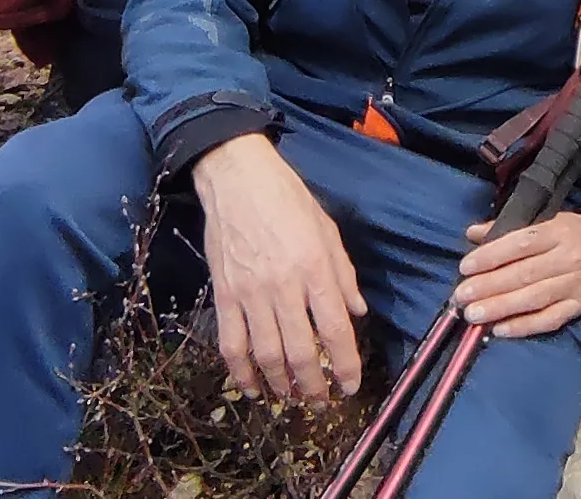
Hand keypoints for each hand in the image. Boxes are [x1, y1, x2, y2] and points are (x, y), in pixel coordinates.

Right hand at [193, 136, 365, 402]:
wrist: (237, 178)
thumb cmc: (288, 199)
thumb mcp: (328, 230)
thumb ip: (343, 275)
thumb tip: (357, 313)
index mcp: (315, 268)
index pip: (336, 329)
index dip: (346, 365)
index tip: (351, 386)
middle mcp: (284, 286)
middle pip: (301, 352)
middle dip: (315, 386)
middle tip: (322, 402)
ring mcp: (250, 294)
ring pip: (267, 355)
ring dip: (281, 386)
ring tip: (293, 399)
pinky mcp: (223, 295)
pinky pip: (231, 344)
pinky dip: (241, 373)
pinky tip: (253, 388)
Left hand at [455, 212, 580, 338]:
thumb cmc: (571, 233)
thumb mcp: (545, 220)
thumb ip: (507, 229)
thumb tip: (472, 234)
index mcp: (557, 232)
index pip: (521, 244)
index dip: (492, 256)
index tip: (466, 267)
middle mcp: (568, 258)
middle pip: (524, 274)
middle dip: (489, 287)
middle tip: (462, 296)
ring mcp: (575, 285)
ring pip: (534, 299)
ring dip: (501, 308)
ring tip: (474, 315)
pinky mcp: (579, 306)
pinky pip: (549, 320)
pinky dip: (524, 326)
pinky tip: (500, 329)